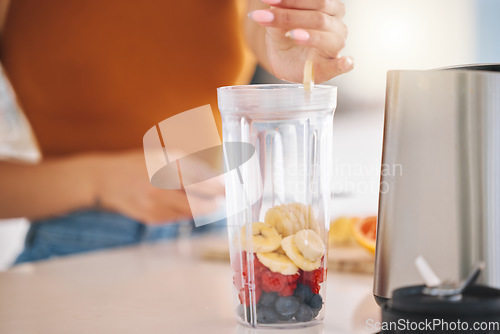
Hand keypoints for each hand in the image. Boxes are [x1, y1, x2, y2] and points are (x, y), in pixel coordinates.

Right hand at [93, 150, 223, 224]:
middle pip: (197, 201)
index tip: (228, 188)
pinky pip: (176, 218)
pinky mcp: (150, 218)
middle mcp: (159, 186)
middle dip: (214, 202)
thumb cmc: (139, 164)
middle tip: (223, 199)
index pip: (199, 181)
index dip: (217, 187)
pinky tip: (188, 206)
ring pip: (189, 212)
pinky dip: (186, 213)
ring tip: (211, 203)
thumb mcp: (162, 156)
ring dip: (204, 209)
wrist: (106, 180)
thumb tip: (216, 178)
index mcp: (165, 166)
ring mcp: (154, 205)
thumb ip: (188, 166)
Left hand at [249, 0, 352, 82]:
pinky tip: (345, 61)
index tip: (268, 0)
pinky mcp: (331, 67)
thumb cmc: (285, 35)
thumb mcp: (277, 21)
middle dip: (290, 16)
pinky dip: (345, 64)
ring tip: (291, 35)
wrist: (283, 60)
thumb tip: (272, 4)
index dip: (291, 0)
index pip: (315, 0)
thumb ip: (278, 11)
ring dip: (310, 36)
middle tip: (266, 17)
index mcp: (329, 7)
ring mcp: (336, 45)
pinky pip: (341, 66)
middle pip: (318, 17)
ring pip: (327, 37)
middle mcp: (336, 24)